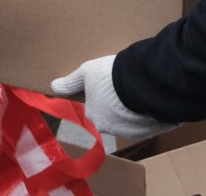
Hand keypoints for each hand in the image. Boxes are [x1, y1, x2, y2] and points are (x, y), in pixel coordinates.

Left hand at [51, 55, 176, 139]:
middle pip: (114, 117)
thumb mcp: (86, 73)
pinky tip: (151, 101)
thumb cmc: (109, 76)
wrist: (138, 83)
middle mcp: (109, 128)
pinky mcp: (148, 131)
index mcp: (94, 115)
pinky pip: (148, 124)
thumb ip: (71, 82)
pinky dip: (150, 116)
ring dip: (135, 112)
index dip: (105, 96)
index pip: (97, 108)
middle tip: (127, 89)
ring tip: (141, 93)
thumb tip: (53, 86)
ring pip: (131, 122)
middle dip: (119, 106)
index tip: (113, 86)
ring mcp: (130, 132)